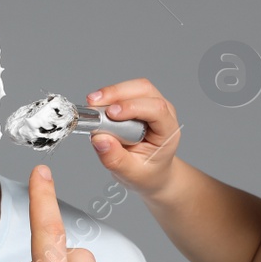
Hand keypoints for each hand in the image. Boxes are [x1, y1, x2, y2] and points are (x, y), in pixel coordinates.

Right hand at [84, 78, 182, 197]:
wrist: (152, 173)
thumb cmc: (146, 173)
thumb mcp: (132, 174)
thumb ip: (115, 159)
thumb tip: (99, 139)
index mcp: (168, 131)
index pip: (156, 109)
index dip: (132, 107)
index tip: (111, 114)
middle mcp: (164, 113)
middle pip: (144, 90)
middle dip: (117, 93)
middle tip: (94, 103)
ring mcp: (152, 105)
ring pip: (133, 87)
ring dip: (111, 92)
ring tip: (92, 103)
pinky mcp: (138, 103)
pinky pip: (124, 92)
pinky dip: (109, 96)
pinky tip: (97, 107)